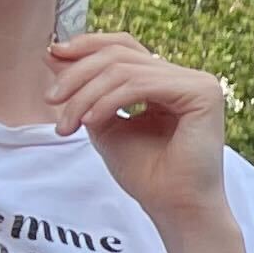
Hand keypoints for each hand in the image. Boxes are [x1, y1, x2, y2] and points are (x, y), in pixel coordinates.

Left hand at [45, 34, 230, 226]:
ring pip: (124, 69)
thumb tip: (52, 51)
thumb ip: (84, 87)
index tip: (50, 57)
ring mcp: (198, 83)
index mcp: (165, 81)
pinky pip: (140, 84)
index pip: (123, 47)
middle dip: (77, 75)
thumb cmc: (146, 173)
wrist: (173, 207)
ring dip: (86, 94)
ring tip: (68, 123)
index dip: (86, 45)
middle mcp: (185, 77)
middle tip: (51, 100)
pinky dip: (108, 100)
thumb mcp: (102, 121)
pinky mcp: (202, 93)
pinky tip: (92, 121)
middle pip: (118, 55)